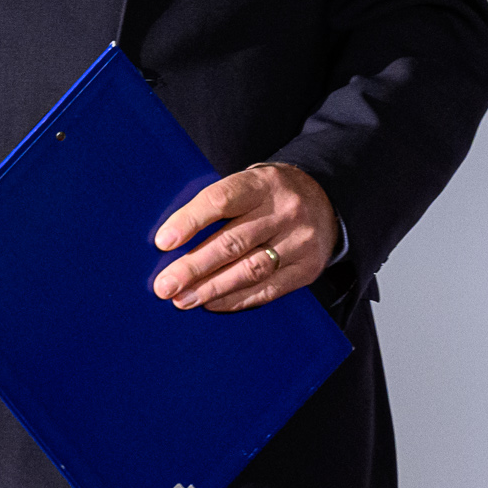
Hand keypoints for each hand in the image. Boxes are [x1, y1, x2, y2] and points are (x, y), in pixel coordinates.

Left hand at [151, 163, 336, 311]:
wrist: (323, 201)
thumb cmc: (268, 195)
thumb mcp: (248, 184)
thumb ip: (217, 205)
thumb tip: (170, 241)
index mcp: (262, 183)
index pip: (221, 200)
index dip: (190, 221)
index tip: (163, 242)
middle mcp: (284, 211)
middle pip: (233, 242)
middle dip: (193, 266)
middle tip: (164, 285)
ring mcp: (299, 241)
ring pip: (250, 270)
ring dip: (212, 288)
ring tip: (183, 300)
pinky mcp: (307, 268)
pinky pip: (268, 290)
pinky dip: (236, 299)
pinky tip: (212, 303)